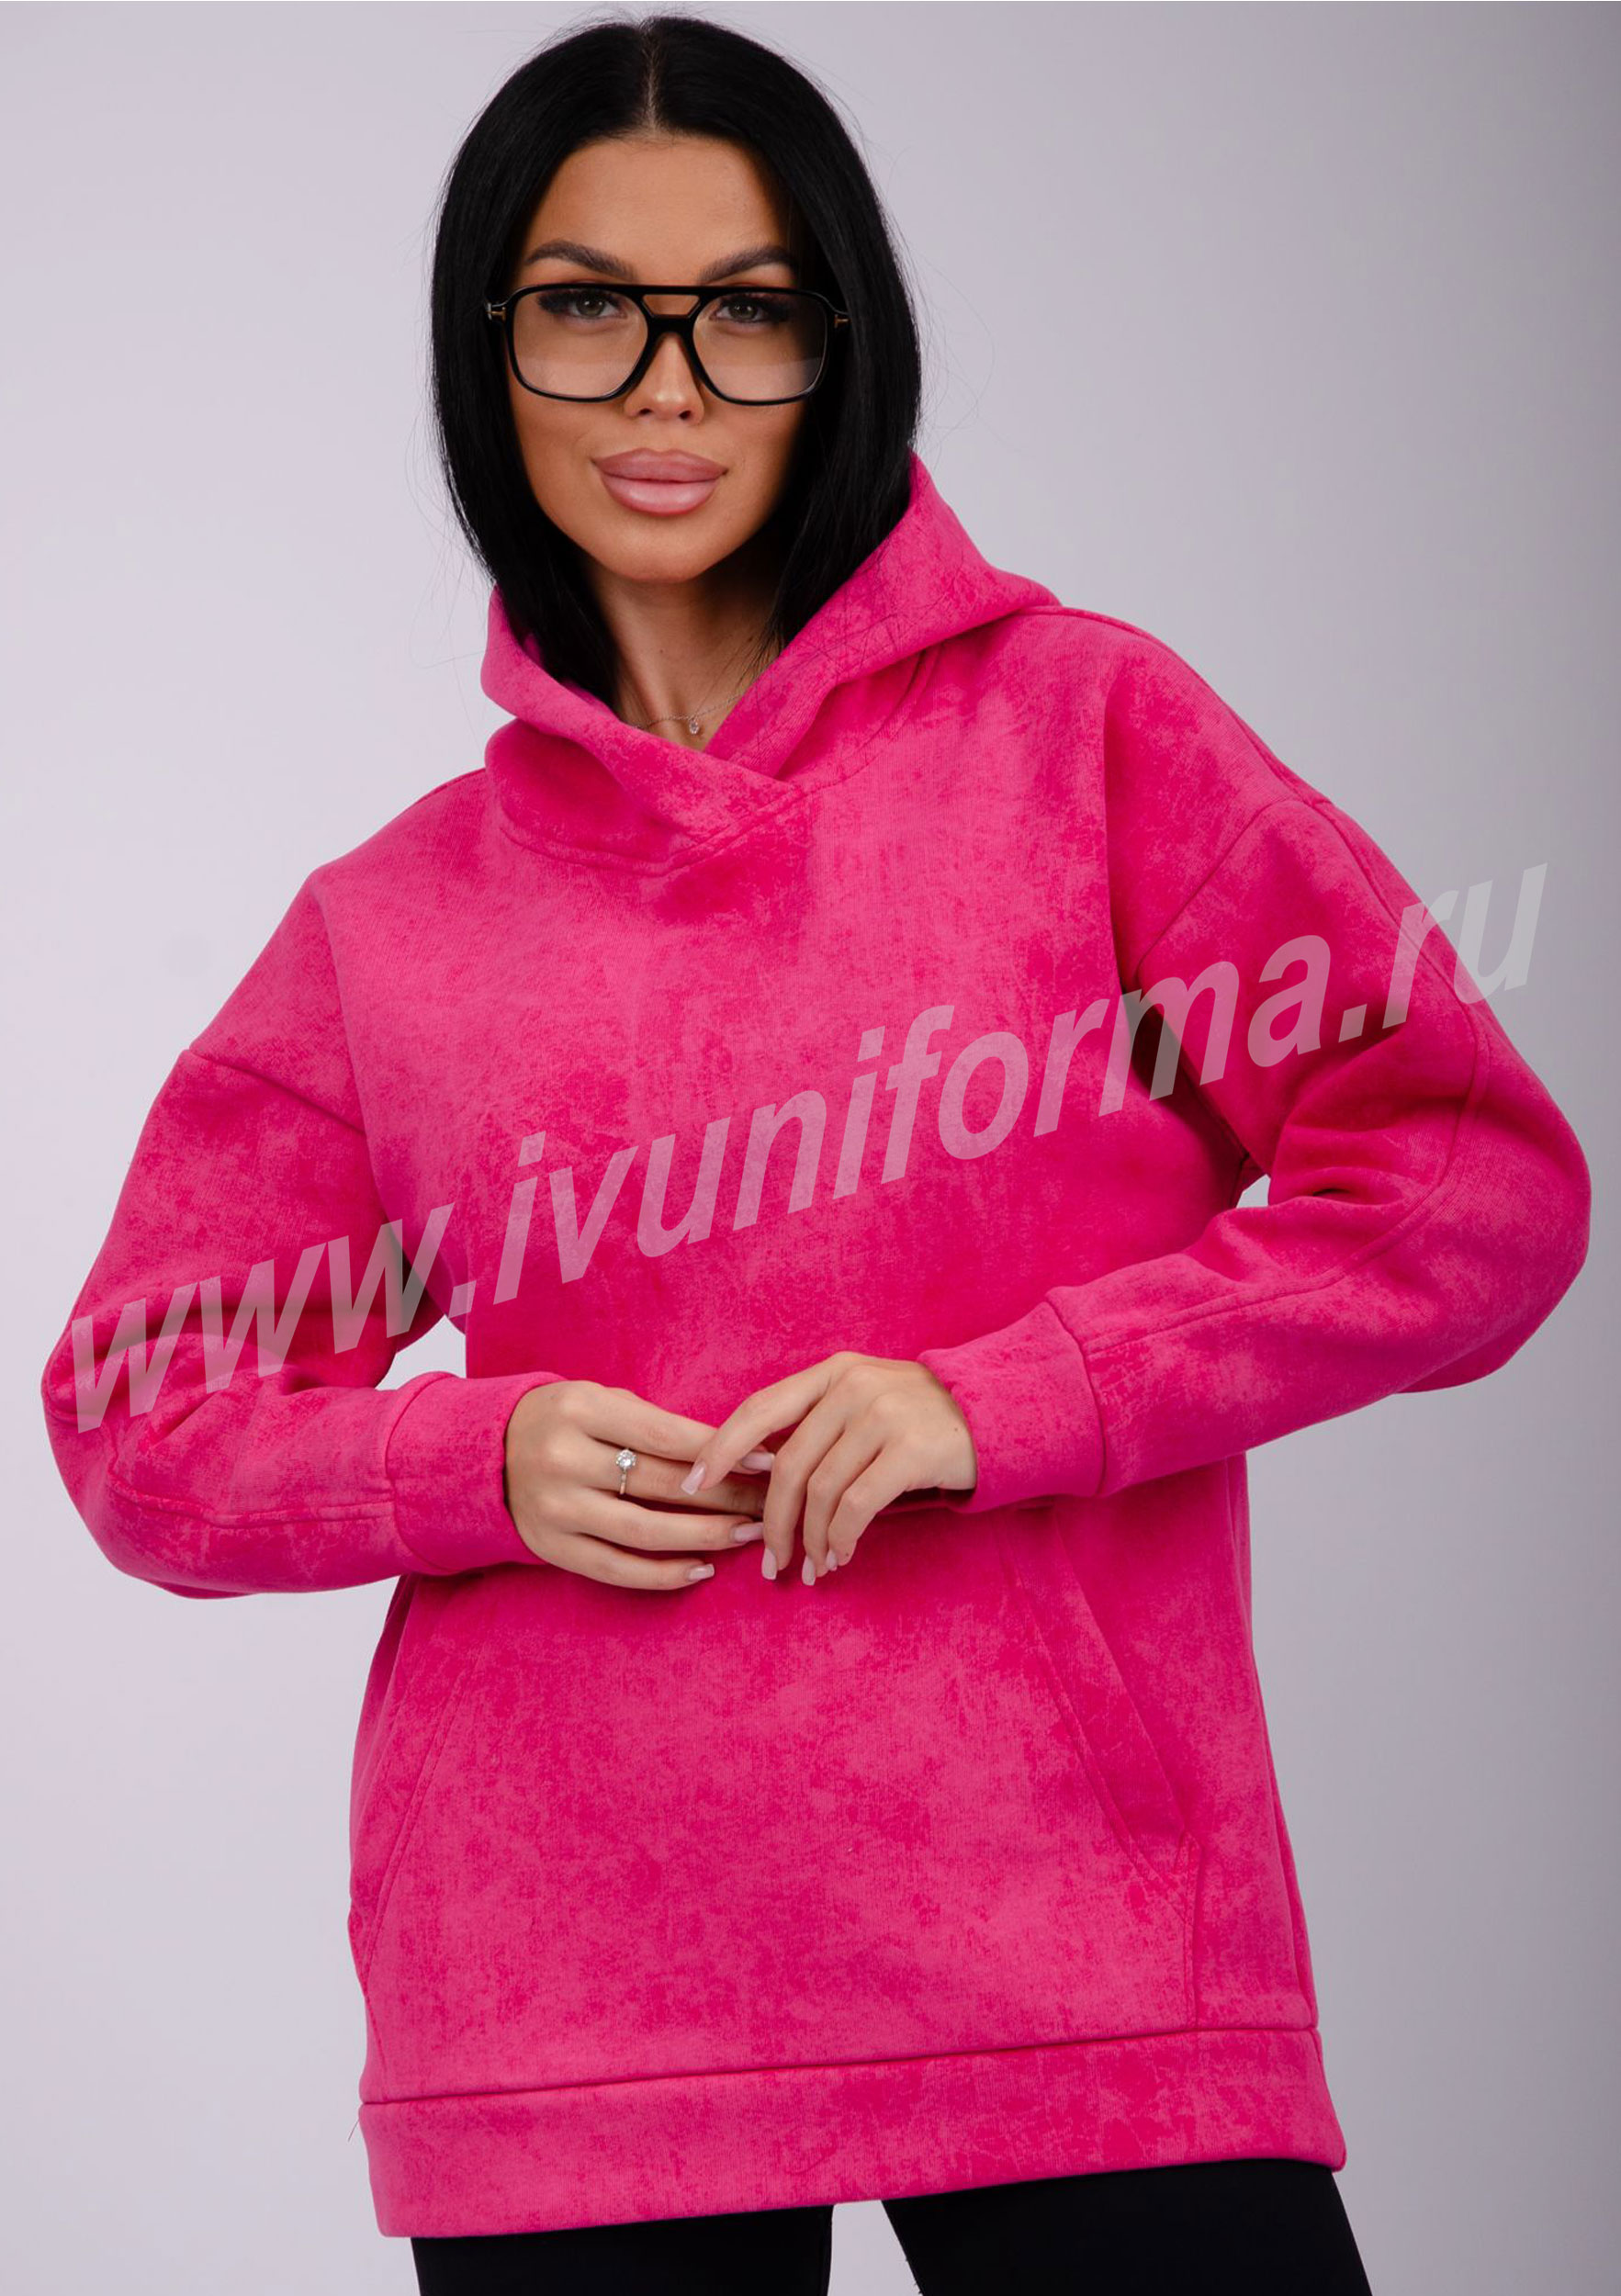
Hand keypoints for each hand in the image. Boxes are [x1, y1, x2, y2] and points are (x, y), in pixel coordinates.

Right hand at [503, 1380, 777, 1590]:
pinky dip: (664, 1574)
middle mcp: (563, 1459)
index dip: (721, 1452)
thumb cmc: (563, 1421)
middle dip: (726, 1496)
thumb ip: (654, 1423)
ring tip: (748, 1535)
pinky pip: (617, 1569)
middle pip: (660, 1484)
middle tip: (770, 1503)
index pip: (664, 1435)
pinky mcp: (551, 1548)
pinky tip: (703, 1568)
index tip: (768, 1462)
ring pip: (645, 1531)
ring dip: (706, 1536)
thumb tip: (735, 1452)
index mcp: (580, 1409)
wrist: (485, 1453)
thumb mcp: (600, 1400)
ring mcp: (555, 1509)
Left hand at [681, 1353, 978, 1584]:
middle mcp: (853, 1387)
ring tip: (813, 1568)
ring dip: (810, 1539)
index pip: (759, 1408)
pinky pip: (857, 1506)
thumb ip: (819, 1423)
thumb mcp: (868, 1399)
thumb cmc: (925, 1417)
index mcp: (833, 1372)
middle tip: (769, 1562)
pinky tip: (840, 1556)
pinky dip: (841, 1538)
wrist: (1003, 1411)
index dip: (720, 1448)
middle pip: (787, 1463)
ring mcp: (884, 1415)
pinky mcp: (913, 1449)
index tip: (694, 1485)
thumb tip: (757, 1473)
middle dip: (771, 1520)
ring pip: (821, 1491)